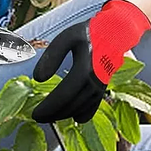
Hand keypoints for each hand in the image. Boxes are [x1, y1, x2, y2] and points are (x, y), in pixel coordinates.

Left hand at [31, 0, 150, 123]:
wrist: (115, 32)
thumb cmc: (88, 33)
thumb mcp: (65, 38)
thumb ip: (51, 57)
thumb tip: (37, 78)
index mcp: (85, 69)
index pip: (64, 94)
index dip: (50, 106)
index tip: (35, 113)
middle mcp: (94, 81)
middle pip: (72, 104)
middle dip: (54, 113)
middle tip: (38, 118)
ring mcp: (101, 86)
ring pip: (82, 107)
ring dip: (66, 114)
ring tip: (50, 117)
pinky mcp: (104, 86)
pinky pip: (94, 105)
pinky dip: (84, 114)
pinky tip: (76, 118)